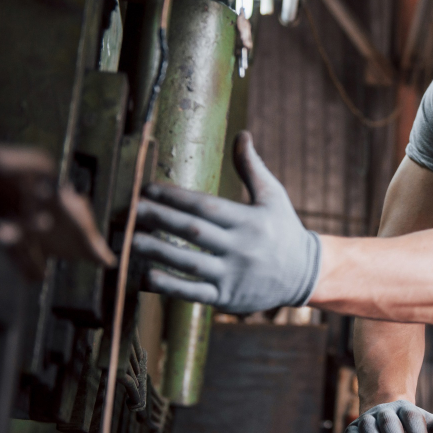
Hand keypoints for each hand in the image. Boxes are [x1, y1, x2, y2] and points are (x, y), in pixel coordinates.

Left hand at [133, 131, 320, 313]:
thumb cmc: (283, 230)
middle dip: (158, 218)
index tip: (147, 188)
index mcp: (249, 220)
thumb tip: (242, 134)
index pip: (206, 206)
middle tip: (128, 209)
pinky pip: (193, 292)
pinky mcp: (227, 298)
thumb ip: (252, 168)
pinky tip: (145, 275)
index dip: (174, 197)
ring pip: (189, 263)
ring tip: (129, 239)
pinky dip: (168, 285)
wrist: (304, 275)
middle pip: (193, 232)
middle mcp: (241, 247)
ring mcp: (233, 275)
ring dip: (156, 251)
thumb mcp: (274, 197)